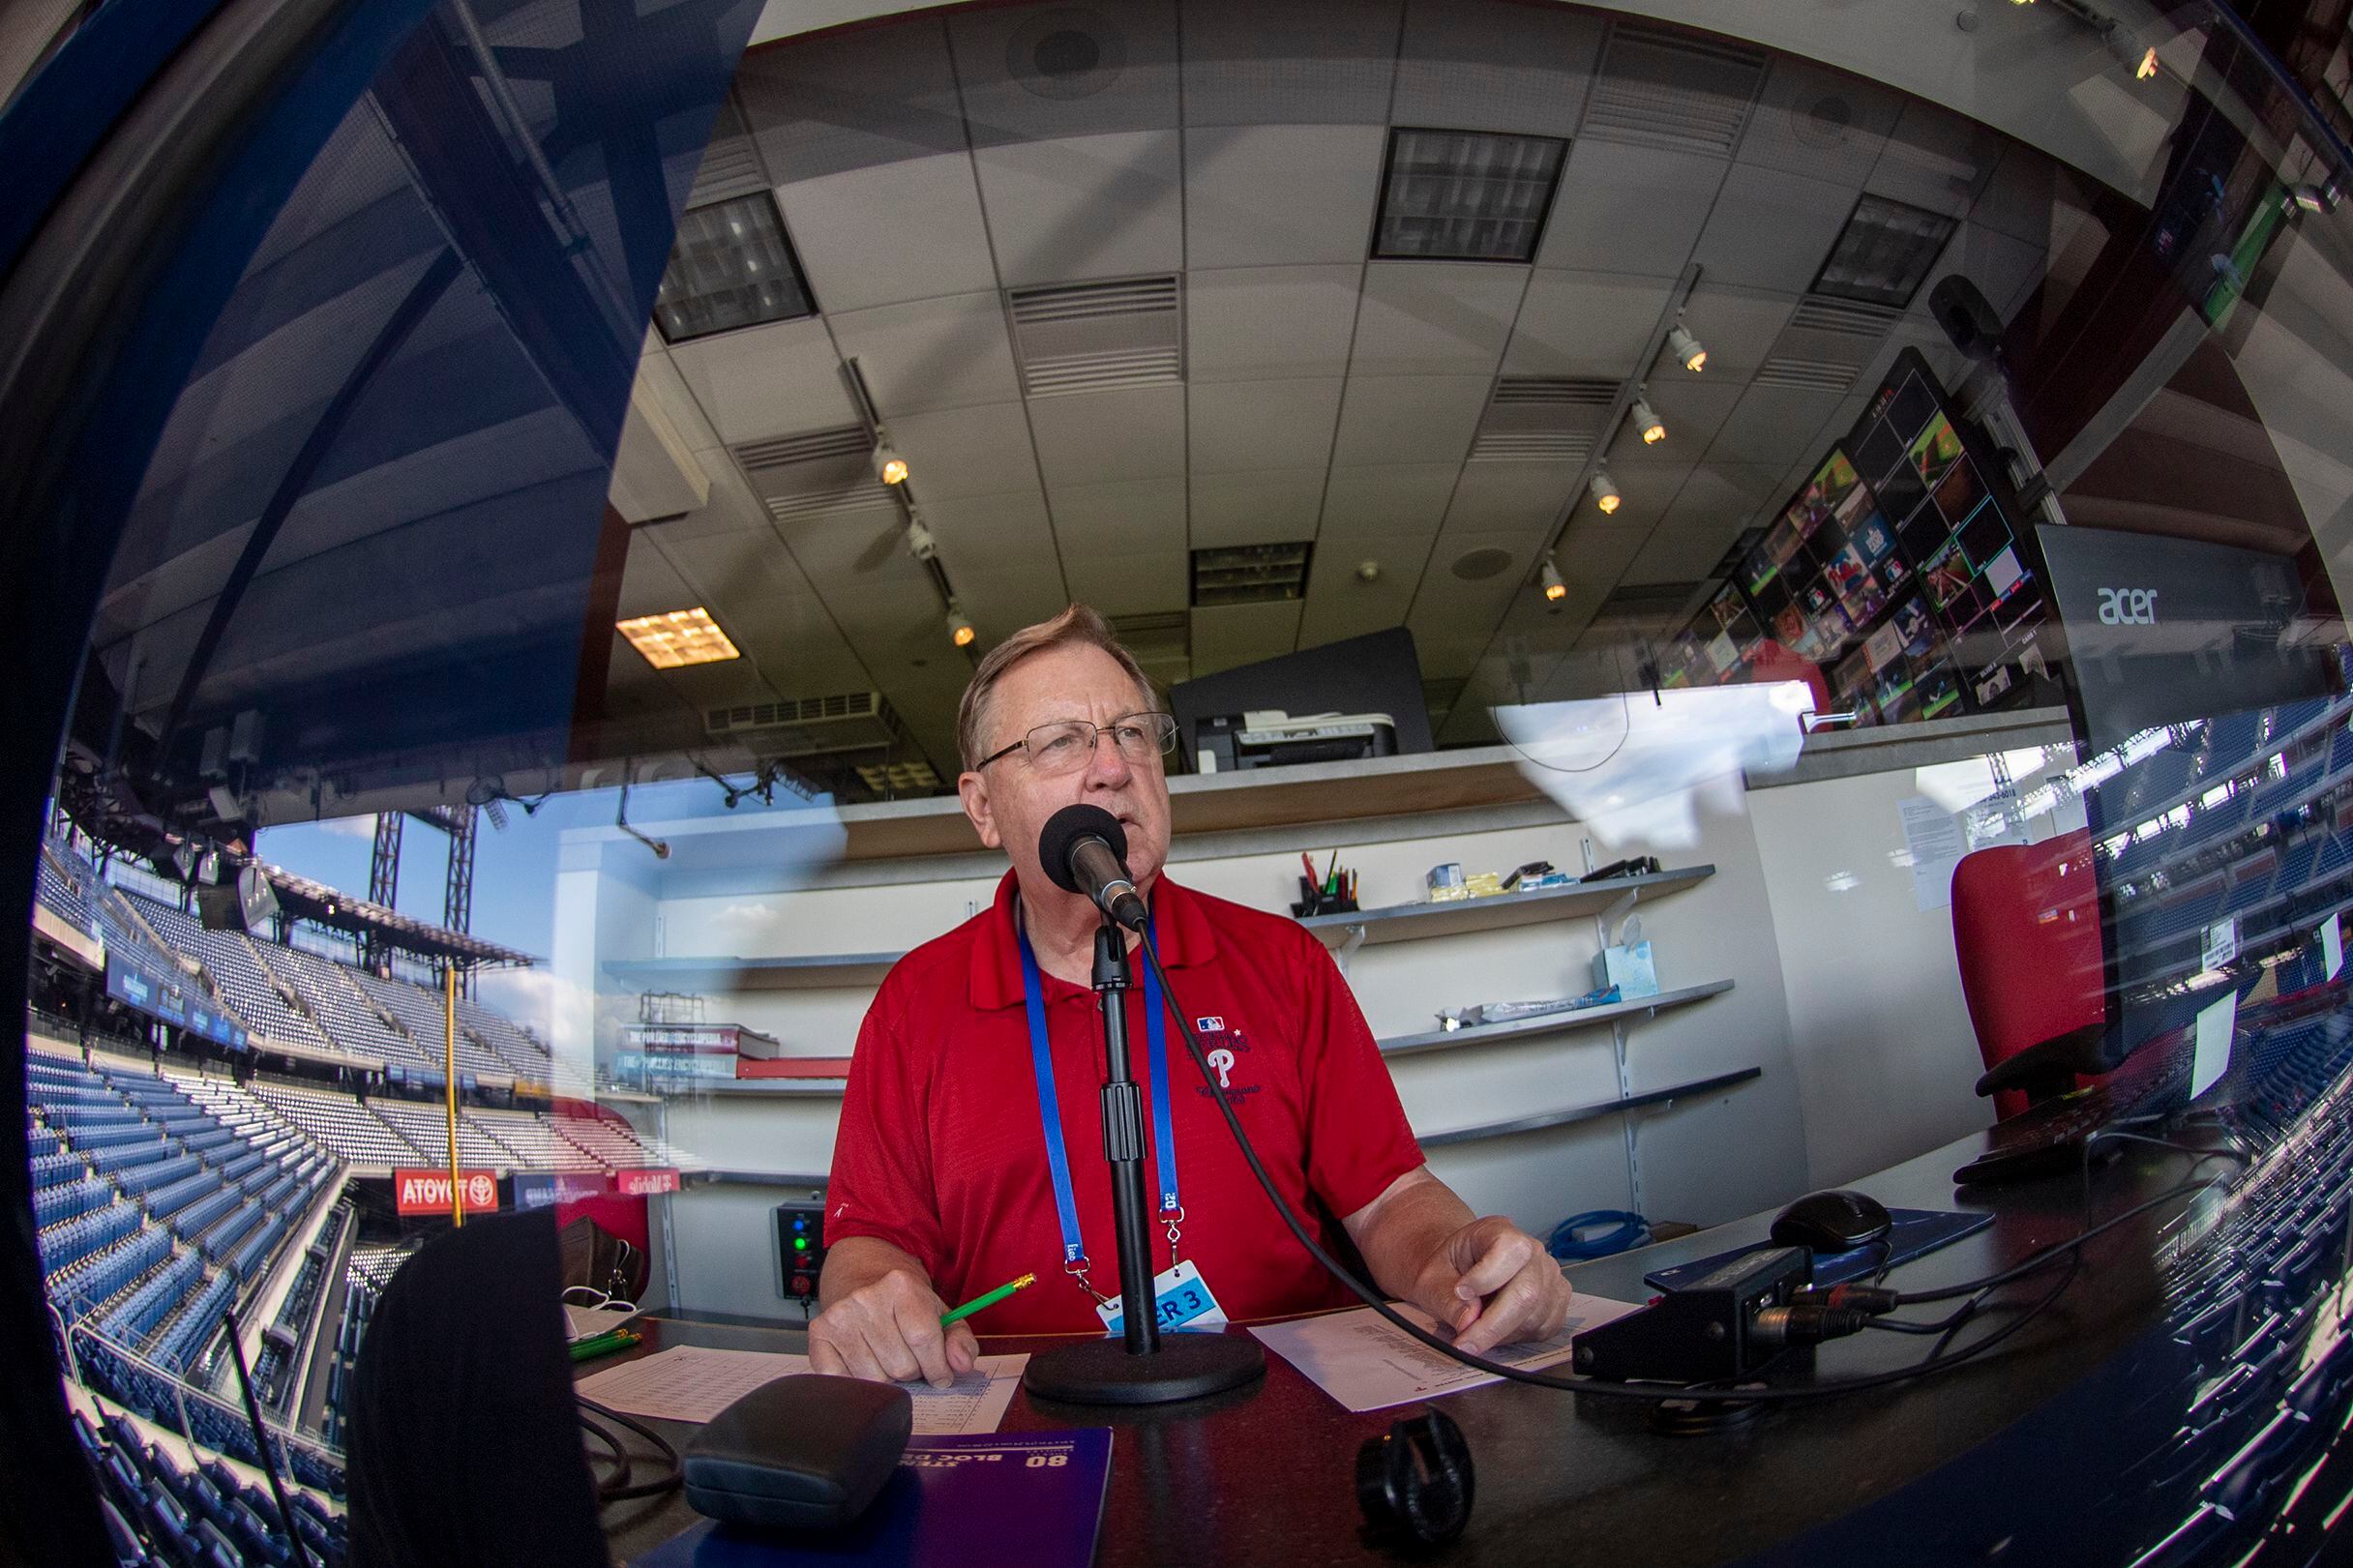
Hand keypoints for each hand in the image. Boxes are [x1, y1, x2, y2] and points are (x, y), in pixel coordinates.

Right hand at [807, 1267, 978, 1388]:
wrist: (862, 1279)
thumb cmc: (905, 1306)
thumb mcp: (940, 1314)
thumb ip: (959, 1339)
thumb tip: (961, 1364)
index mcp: (902, 1285)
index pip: (924, 1340)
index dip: (938, 1367)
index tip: (941, 1375)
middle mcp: (866, 1297)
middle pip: (901, 1366)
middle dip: (911, 1372)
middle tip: (908, 1357)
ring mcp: (839, 1316)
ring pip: (874, 1379)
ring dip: (885, 1377)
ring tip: (886, 1357)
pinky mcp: (819, 1334)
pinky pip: (842, 1380)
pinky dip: (856, 1381)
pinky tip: (863, 1362)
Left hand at [1408, 1215, 1573, 1356]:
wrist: (1461, 1272)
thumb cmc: (1449, 1270)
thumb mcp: (1431, 1279)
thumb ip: (1446, 1297)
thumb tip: (1468, 1319)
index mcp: (1499, 1231)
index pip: (1509, 1250)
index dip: (1486, 1277)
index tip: (1461, 1293)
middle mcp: (1532, 1250)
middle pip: (1526, 1292)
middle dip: (1493, 1325)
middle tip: (1465, 1343)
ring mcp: (1549, 1276)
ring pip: (1534, 1316)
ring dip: (1501, 1334)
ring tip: (1475, 1333)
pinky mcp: (1556, 1301)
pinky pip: (1542, 1328)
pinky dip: (1515, 1338)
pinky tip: (1495, 1331)